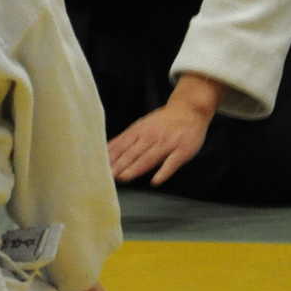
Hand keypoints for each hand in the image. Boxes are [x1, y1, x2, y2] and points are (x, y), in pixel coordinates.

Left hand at [106, 73, 220, 185]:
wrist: (190, 109)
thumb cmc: (163, 121)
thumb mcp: (141, 125)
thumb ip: (126, 139)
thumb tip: (106, 151)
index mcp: (140, 131)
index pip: (122, 145)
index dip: (111, 156)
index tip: (100, 167)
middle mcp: (152, 136)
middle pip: (133, 152)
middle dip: (120, 164)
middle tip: (108, 175)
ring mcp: (167, 143)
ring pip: (149, 157)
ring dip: (136, 167)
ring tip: (124, 177)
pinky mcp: (182, 150)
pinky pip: (172, 163)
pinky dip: (164, 172)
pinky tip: (156, 181)